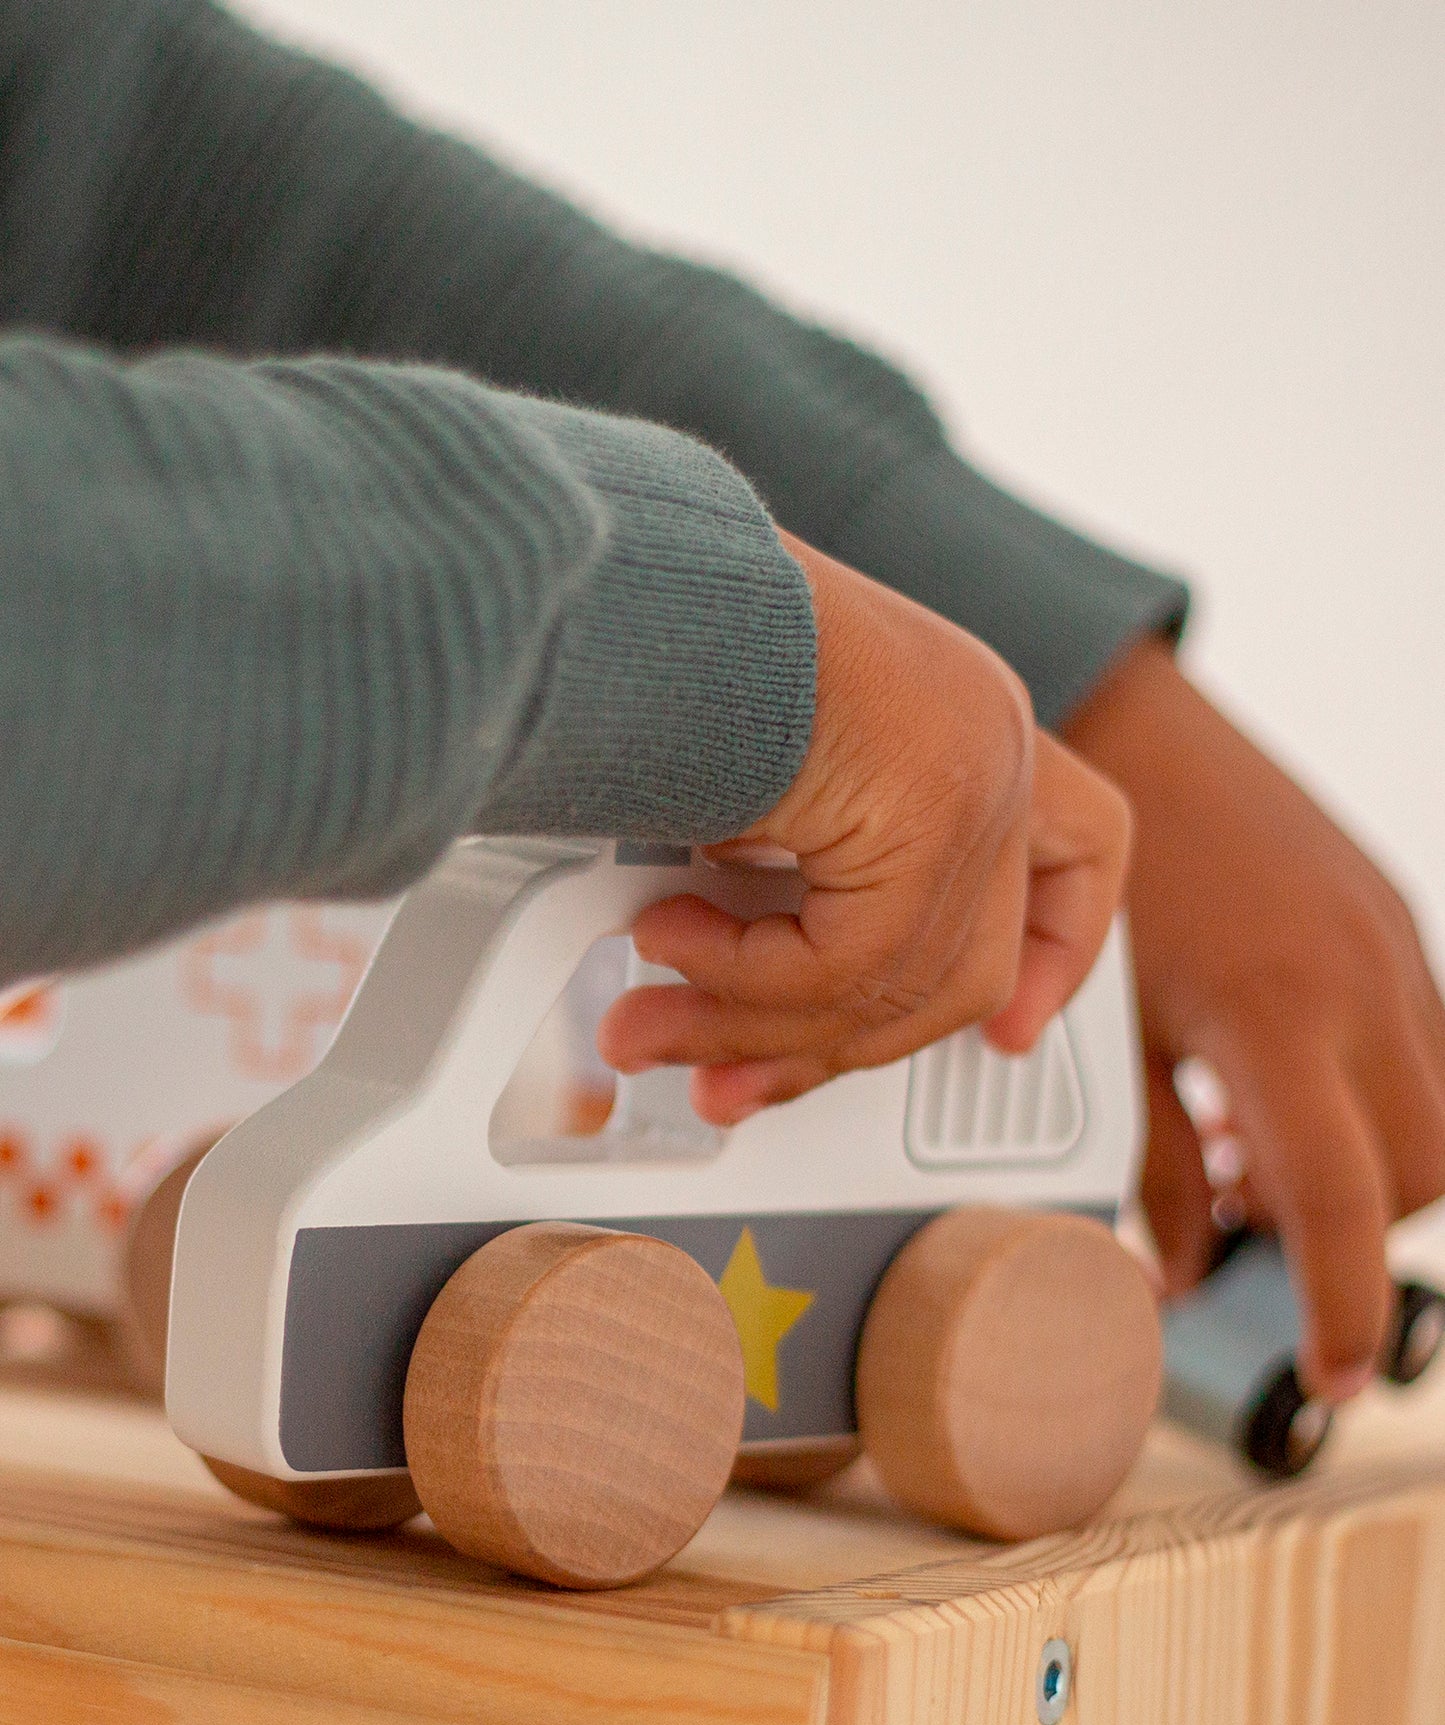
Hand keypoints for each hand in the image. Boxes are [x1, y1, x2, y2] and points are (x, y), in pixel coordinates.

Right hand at [598, 531, 1131, 1125]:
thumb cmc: (657, 649)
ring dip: (749, 1026)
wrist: (621, 570)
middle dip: (827, 1049)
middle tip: (733, 1083)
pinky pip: (848, 965)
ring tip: (650, 1017)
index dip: (1060, 951)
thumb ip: (792, 885)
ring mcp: (972, 769)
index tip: (1012, 1029)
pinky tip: (662, 944)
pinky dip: (741, 981)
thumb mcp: (754, 789)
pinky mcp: (931, 803)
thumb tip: (750, 1004)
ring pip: (897, 987)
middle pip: (967, 964)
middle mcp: (989, 739)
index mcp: (965, 718)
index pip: (1084, 845)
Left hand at [1063, 637, 1444, 1402]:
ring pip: (1440, 1114)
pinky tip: (1276, 1083)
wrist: (1136, 735)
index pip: (1345, 1206)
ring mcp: (1392, 949)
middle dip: (1360, 1233)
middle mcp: (1362, 986)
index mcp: (1277, 1022)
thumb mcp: (1114, 1033)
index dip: (1342, 1309)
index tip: (1332, 1373)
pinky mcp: (1394, 922)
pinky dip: (1372, 1095)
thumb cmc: (1105, 878)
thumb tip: (1170, 1272)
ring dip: (1372, 1164)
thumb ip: (1152, 1163)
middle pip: (1423, 1176)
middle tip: (1253, 1228)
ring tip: (1250, 1152)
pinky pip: (1424, 1045)